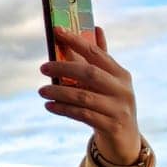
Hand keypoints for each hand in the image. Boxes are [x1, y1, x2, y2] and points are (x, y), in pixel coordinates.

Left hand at [39, 26, 141, 165]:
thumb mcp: (108, 82)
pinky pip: (82, 115)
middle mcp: (122, 89)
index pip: (96, 52)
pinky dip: (63, 109)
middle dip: (63, 67)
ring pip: (83, 96)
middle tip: (42, 67)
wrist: (125, 138)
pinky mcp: (112, 126)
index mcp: (120, 74)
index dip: (76, 41)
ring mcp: (119, 108)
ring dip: (59, 92)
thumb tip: (96, 28)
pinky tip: (49, 106)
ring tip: (41, 91)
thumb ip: (99, 58)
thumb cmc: (110, 103)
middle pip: (89, 73)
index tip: (56, 31)